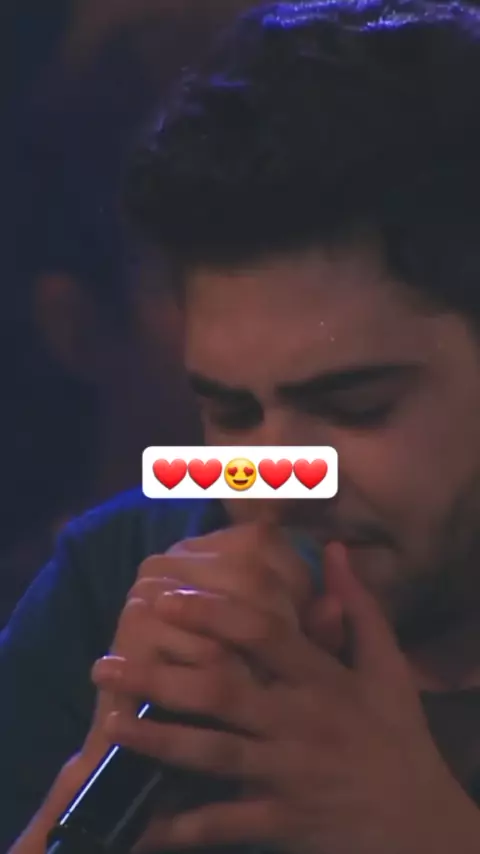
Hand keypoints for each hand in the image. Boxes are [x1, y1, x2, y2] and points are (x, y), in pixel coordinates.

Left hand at [94, 543, 479, 853]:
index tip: (164, 597)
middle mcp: (299, 721)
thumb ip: (358, 606)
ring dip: (158, 738)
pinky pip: (226, 822)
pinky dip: (184, 824)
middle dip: (161, 674)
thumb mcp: (388, 667)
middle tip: (106, 660)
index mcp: (322, 679)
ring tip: (109, 721)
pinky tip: (142, 823)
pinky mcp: (283, 820)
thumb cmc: (399, 736)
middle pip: (222, 691)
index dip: (211, 612)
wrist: (420, 823)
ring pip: (214, 752)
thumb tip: (334, 547)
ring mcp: (288, 773)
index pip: (262, 634)